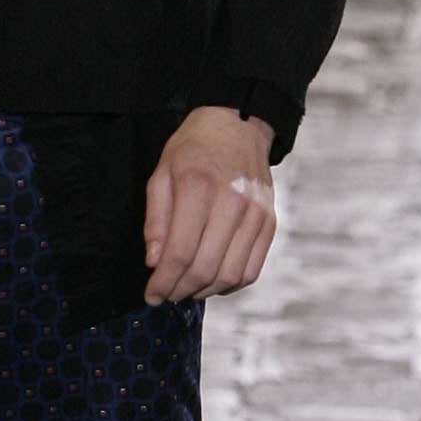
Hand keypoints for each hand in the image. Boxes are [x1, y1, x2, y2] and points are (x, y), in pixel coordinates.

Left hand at [143, 107, 276, 305]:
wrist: (238, 125)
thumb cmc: (193, 150)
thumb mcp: (161, 174)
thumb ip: (156, 220)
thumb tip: (155, 263)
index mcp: (198, 188)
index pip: (180, 252)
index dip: (163, 281)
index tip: (151, 294)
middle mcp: (232, 203)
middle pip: (205, 268)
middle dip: (180, 290)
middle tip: (166, 295)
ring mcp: (256, 214)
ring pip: (230, 275)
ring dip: (205, 291)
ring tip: (187, 289)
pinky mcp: (269, 222)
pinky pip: (252, 269)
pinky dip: (230, 284)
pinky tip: (212, 281)